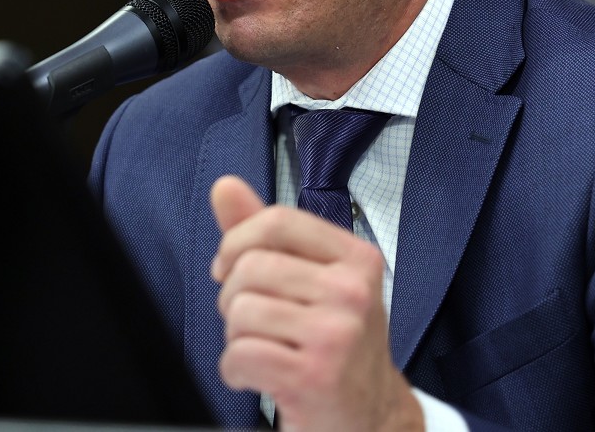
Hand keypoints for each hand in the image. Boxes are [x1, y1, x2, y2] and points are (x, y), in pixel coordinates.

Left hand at [210, 175, 423, 431]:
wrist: (370, 418)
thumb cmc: (335, 345)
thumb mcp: (312, 282)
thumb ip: (265, 234)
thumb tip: (224, 186)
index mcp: (356, 259)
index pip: (277, 221)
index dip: (237, 242)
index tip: (231, 267)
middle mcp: (353, 292)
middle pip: (250, 267)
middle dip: (233, 298)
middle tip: (253, 323)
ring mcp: (337, 335)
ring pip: (241, 311)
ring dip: (235, 337)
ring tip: (262, 350)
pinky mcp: (315, 377)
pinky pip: (240, 355)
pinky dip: (235, 371)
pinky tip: (258, 377)